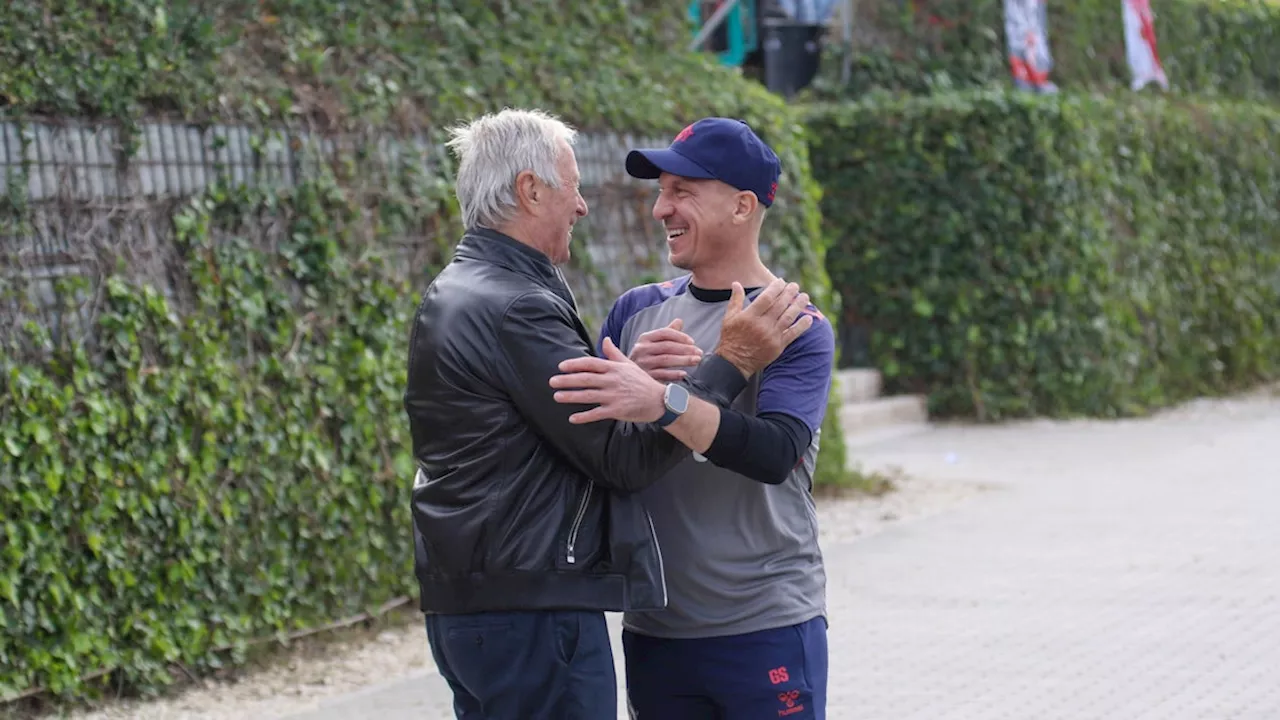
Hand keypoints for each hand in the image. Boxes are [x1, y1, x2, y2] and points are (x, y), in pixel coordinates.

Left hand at [549, 337, 665, 423]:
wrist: (659, 400)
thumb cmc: (642, 381)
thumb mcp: (629, 364)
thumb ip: (614, 353)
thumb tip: (605, 339)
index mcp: (614, 368)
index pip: (591, 363)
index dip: (575, 364)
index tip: (561, 366)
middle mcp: (613, 380)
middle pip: (586, 379)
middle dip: (567, 380)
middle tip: (552, 382)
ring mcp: (614, 396)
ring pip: (588, 395)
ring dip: (571, 396)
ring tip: (557, 396)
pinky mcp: (617, 410)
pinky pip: (597, 413)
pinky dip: (584, 416)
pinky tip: (572, 418)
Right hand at [630, 318, 702, 381]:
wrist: (627, 375)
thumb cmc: (646, 357)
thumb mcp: (653, 343)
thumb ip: (667, 333)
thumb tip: (679, 321)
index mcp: (645, 338)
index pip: (664, 333)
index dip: (680, 336)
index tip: (693, 342)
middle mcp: (642, 349)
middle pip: (667, 347)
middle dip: (686, 349)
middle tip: (699, 353)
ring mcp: (642, 363)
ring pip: (666, 360)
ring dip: (683, 360)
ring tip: (696, 361)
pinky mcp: (644, 376)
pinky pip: (661, 374)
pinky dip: (673, 374)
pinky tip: (684, 374)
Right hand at [714, 278, 812, 376]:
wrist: (734, 363)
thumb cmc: (731, 338)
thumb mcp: (729, 318)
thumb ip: (735, 300)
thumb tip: (736, 283)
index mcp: (749, 316)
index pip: (766, 298)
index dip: (775, 288)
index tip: (781, 282)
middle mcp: (762, 325)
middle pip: (780, 305)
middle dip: (789, 293)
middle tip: (795, 286)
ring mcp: (771, 336)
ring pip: (789, 317)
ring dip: (798, 306)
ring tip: (804, 297)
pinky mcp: (778, 346)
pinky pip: (793, 334)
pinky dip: (802, 326)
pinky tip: (809, 318)